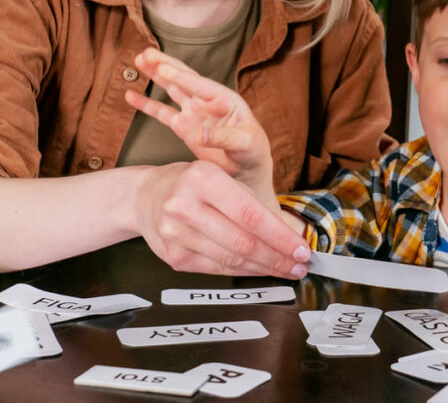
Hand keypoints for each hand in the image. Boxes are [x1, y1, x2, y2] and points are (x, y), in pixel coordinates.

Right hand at [125, 47, 273, 193]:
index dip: (180, 76)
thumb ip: (223, 138)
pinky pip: (161, 113)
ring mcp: (193, 112)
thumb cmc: (252, 151)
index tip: (162, 67)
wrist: (247, 168)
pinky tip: (130, 95)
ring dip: (155, 75)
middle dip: (165, 65)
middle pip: (183, 79)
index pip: (199, 85)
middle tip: (146, 53)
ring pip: (171, 89)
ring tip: (139, 60)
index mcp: (224, 99)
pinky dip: (146, 104)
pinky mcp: (183, 127)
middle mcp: (207, 101)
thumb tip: (200, 135)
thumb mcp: (245, 143)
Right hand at [134, 160, 309, 278]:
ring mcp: (175, 234)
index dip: (280, 237)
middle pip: (242, 242)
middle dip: (278, 257)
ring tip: (286, 270)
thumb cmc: (190, 184)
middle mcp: (184, 205)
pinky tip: (259, 269)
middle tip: (300, 265)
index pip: (250, 214)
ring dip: (264, 268)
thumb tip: (290, 234)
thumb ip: (251, 203)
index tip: (302, 249)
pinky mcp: (172, 256)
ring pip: (231, 260)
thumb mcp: (219, 177)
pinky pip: (216, 269)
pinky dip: (243, 271)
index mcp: (202, 178)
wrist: (145, 196)